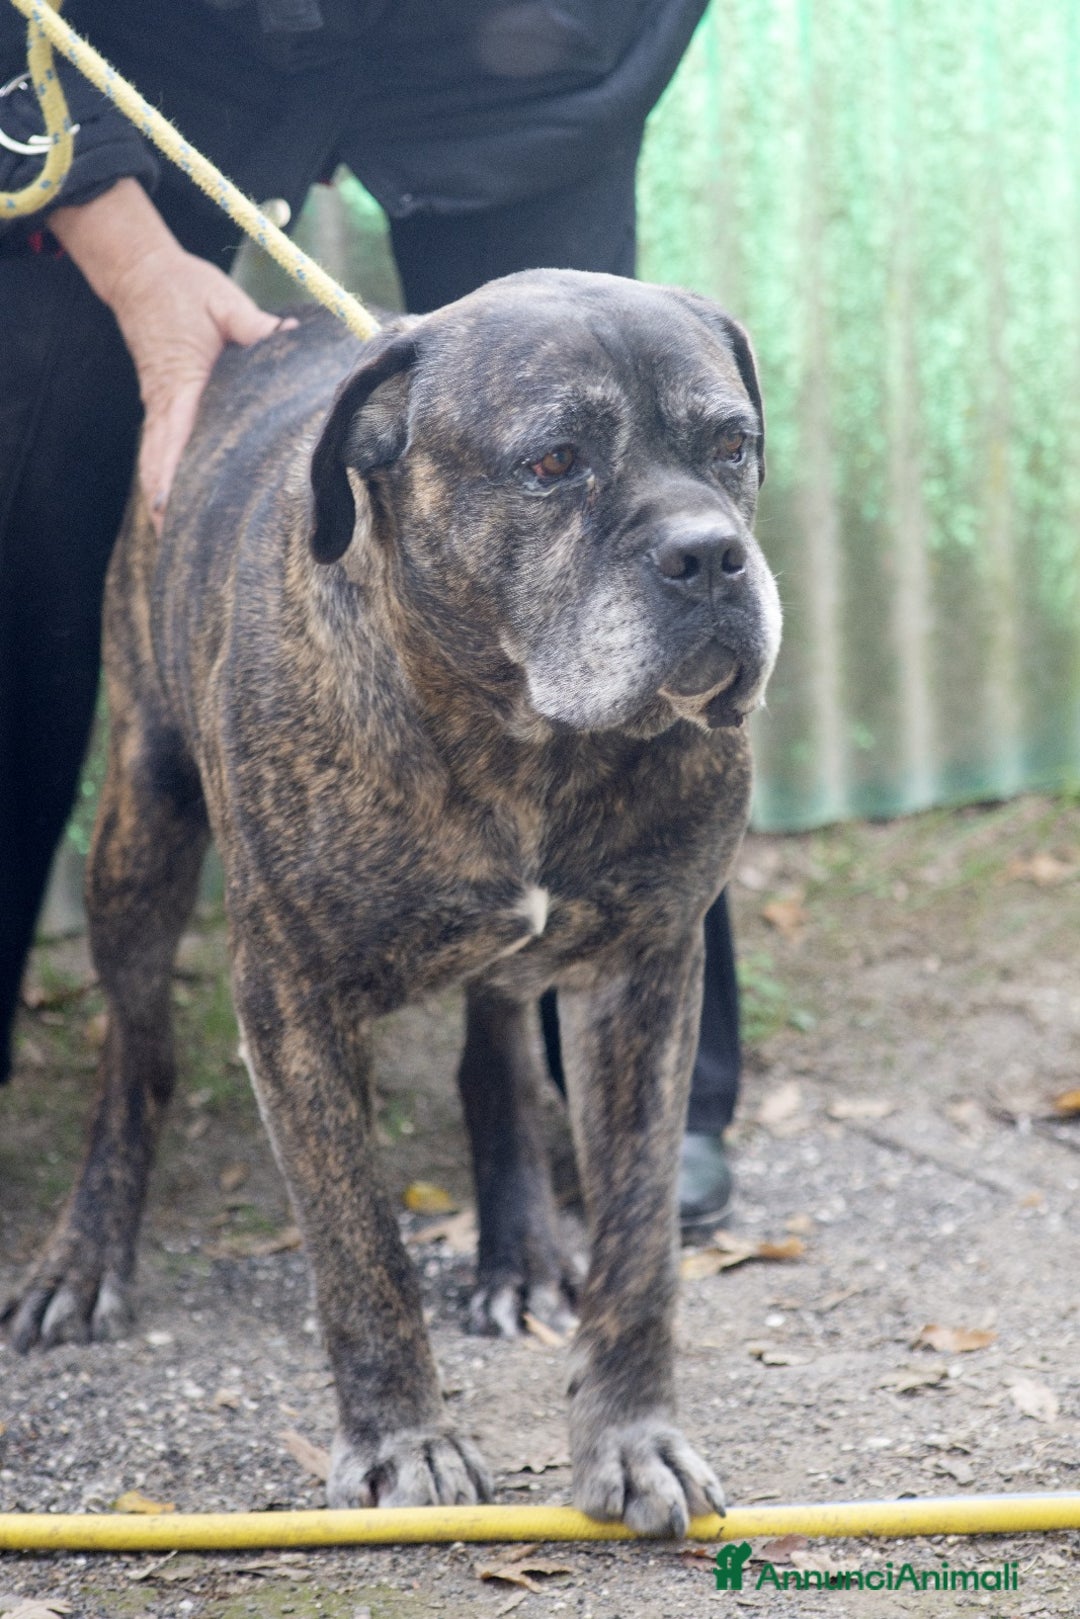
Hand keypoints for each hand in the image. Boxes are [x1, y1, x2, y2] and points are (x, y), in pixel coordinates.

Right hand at [110, 243, 285, 530]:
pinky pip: (157, 445)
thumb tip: (287, 336)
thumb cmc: (184, 287)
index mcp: (182, 381)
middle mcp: (164, 400)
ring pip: (155, 456)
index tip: (171, 504)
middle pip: (160, 458)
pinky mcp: (159, 401)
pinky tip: (167, 498)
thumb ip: (254, 326)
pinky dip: (159, 473)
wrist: (140, 271)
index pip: (176, 435)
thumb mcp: (223, 301)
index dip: (173, 472)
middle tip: (172, 536)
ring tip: (167, 530)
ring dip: (159, 492)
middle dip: (164, 498)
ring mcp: (157, 403)